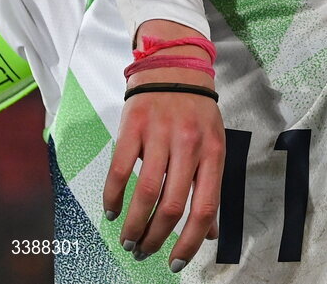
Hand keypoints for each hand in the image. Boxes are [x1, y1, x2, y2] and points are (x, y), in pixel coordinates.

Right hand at [104, 22, 224, 272]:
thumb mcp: (214, 144)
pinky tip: (112, 211)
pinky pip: (120, 170)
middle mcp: (189, 145)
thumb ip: (211, 186)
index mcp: (213, 152)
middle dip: (156, 237)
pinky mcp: (133, 126)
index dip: (191, 240)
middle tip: (144, 251)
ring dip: (135, 225)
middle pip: (173, 205)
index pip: (205, 206)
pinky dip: (114, 197)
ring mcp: (160, 135)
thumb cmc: (198, 110)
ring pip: (147, 192)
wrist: (176, 65)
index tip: (177, 261)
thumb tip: (209, 232)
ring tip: (129, 240)